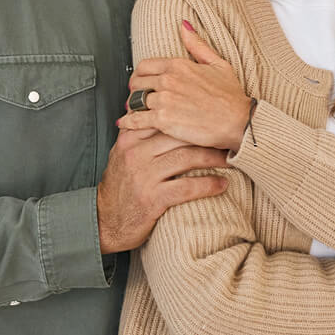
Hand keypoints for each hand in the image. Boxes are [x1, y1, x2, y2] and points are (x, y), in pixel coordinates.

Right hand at [96, 125, 228, 252]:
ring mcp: (144, 176)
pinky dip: (208, 185)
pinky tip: (222, 184)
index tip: (211, 120)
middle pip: (179, 135)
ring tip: (230, 159)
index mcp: (129, 139)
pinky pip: (187, 187)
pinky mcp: (153, 199)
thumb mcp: (121, 154)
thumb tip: (158, 113)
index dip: (190, 118)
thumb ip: (138, 134)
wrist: (105, 220)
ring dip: (213, 158)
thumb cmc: (118, 187)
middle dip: (207, 136)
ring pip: (186, 158)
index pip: (164, 119)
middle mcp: (136, 153)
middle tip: (227, 137)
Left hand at [115, 21, 251, 150]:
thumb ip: (197, 45)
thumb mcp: (218, 63)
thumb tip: (184, 25)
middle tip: (135, 99)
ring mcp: (164, 99)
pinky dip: (128, 123)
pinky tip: (125, 125)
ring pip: (135, 101)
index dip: (139, 76)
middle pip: (137, 83)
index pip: (144, 66)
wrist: (239, 121)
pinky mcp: (163, 119)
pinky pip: (136, 120)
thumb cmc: (231, 96)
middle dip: (134, 91)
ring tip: (131, 113)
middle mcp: (168, 80)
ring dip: (132, 108)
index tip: (140, 83)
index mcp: (178, 65)